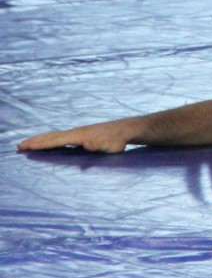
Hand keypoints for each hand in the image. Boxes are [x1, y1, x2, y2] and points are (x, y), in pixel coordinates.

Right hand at [17, 122, 131, 153]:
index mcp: (79, 136)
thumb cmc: (117, 141)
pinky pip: (61, 136)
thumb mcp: (109, 146)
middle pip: (52, 136)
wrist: (126, 130)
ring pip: (55, 135)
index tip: (27, 147)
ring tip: (28, 142)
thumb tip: (86, 144)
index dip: (41, 144)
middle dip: (36, 141)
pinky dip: (50, 138)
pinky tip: (48, 141)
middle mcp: (76, 132)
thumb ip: (97, 145)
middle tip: (19, 145)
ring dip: (41, 138)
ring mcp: (78, 132)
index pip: (56, 141)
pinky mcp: (81, 134)